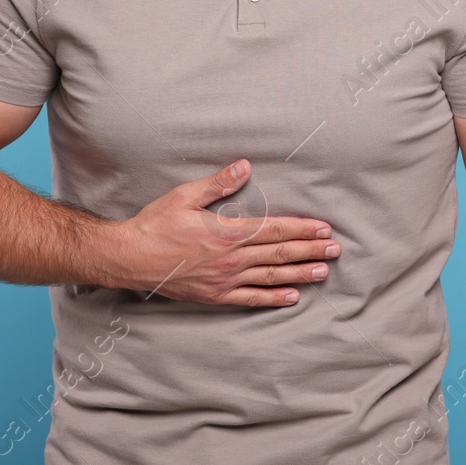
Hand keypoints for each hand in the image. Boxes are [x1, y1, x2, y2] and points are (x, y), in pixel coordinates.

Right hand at [115, 159, 339, 305]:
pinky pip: (251, 298)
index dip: (302, 228)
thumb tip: (245, 166)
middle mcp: (231, 258)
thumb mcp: (185, 196)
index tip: (324, 228)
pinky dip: (273, 298)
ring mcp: (225, 279)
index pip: (275, 229)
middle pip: (279, 253)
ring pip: (271, 277)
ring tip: (323, 272)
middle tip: (336, 249)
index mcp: (227, 232)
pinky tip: (292, 297)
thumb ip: (218, 183)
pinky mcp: (215, 295)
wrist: (130, 258)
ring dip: (300, 273)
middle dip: (310, 250)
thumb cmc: (155, 224)